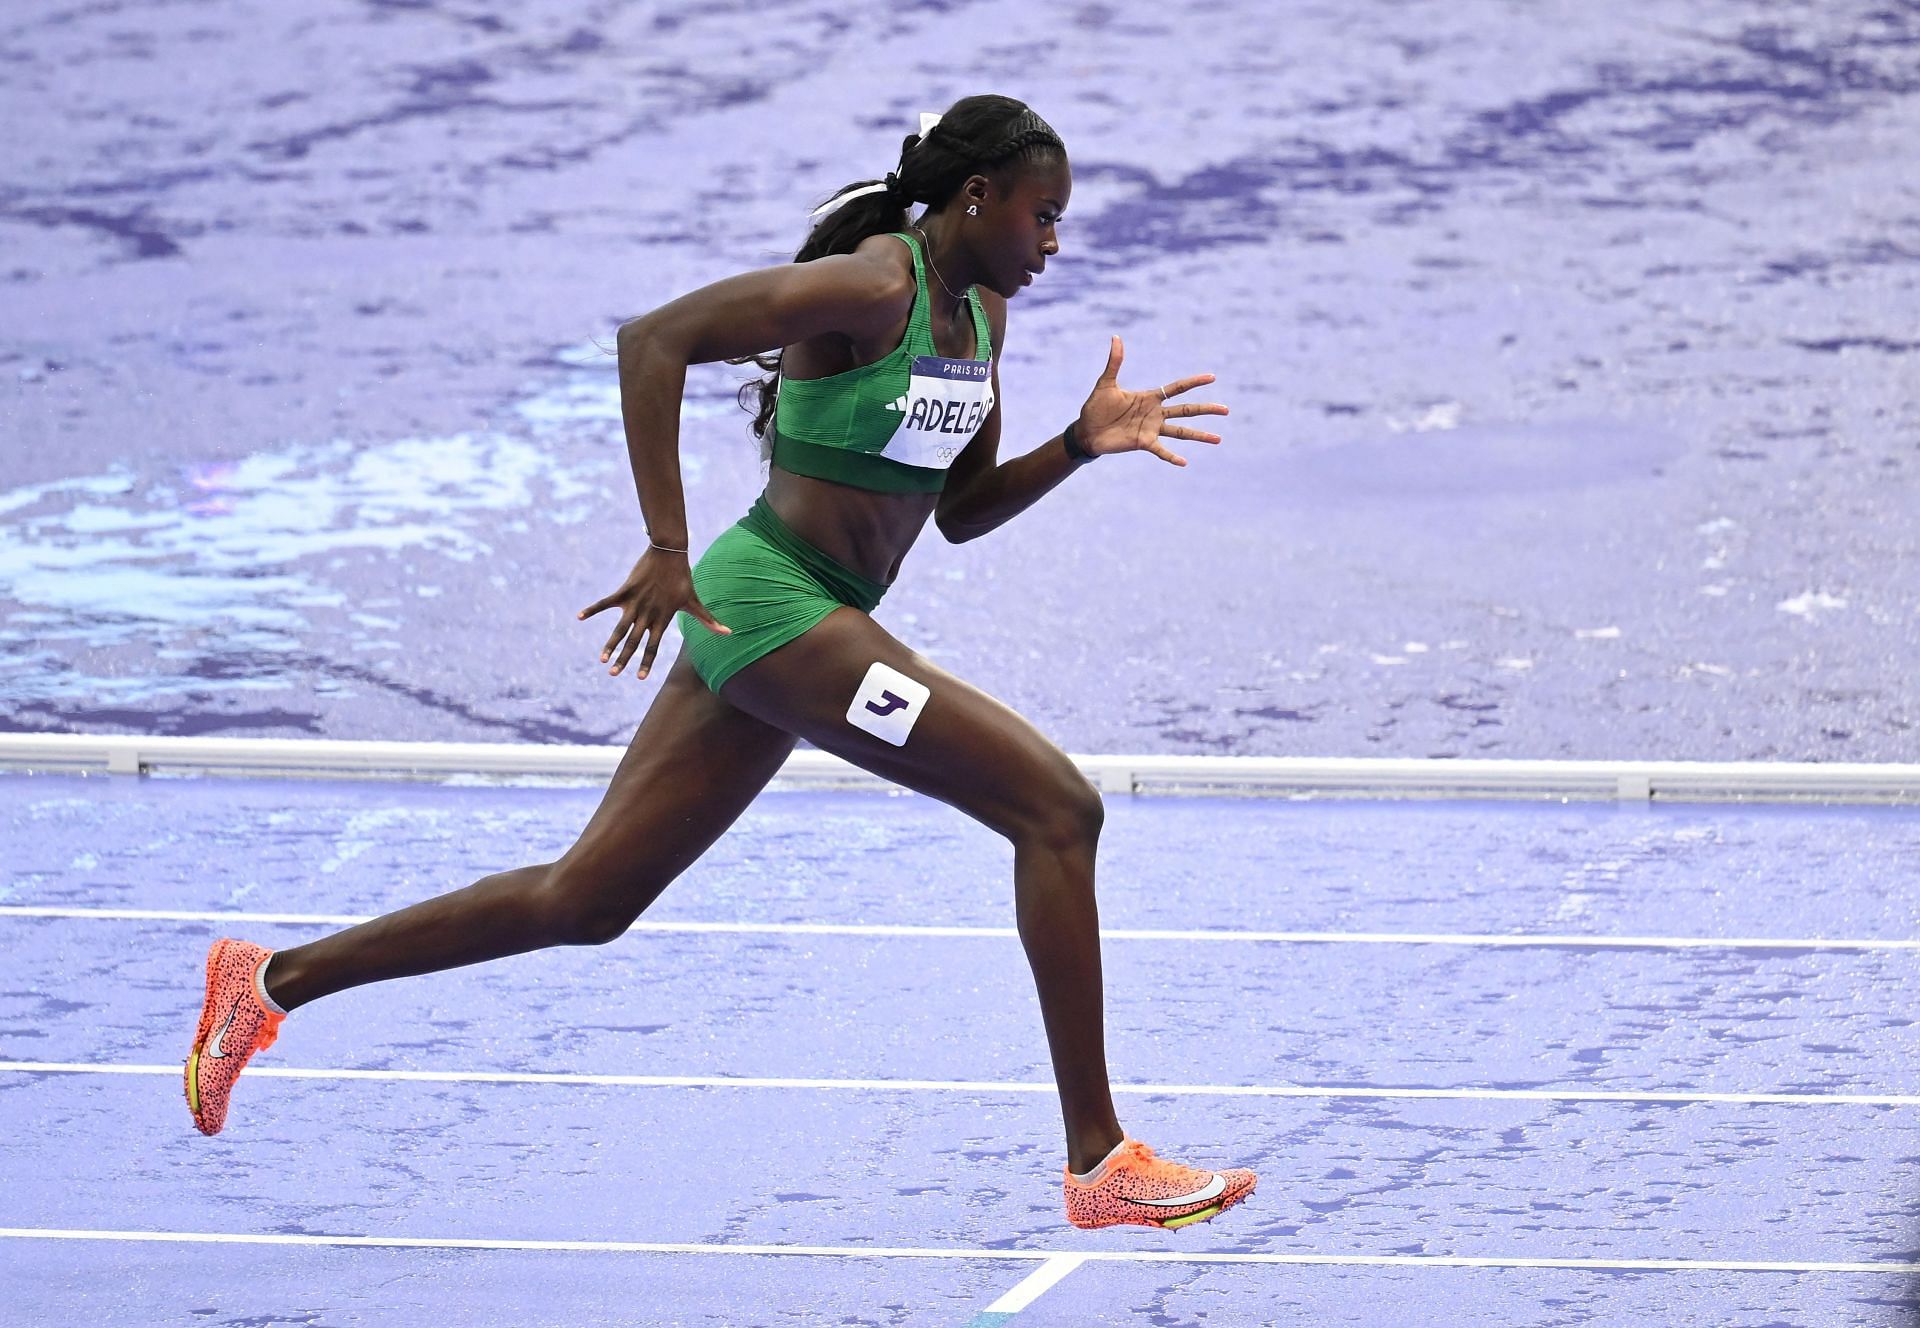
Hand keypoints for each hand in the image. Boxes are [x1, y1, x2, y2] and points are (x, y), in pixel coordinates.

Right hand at [577, 547, 730, 680]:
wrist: (670, 553)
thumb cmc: (683, 579)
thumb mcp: (695, 601)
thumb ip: (708, 620)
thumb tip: (729, 633)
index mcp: (662, 619)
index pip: (654, 645)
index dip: (647, 662)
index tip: (640, 678)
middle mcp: (647, 614)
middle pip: (634, 641)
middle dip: (624, 659)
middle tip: (613, 674)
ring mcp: (635, 603)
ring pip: (619, 628)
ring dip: (610, 644)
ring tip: (601, 659)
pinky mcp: (625, 591)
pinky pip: (605, 602)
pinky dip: (592, 609)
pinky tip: (578, 617)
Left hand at [1076, 334, 1227, 465]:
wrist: (1086, 431)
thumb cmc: (1096, 407)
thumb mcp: (1106, 383)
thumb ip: (1114, 362)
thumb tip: (1116, 337)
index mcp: (1150, 397)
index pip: (1177, 388)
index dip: (1194, 382)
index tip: (1212, 377)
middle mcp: (1155, 413)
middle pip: (1186, 410)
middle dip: (1206, 409)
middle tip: (1226, 410)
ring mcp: (1151, 429)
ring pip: (1181, 432)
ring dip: (1199, 435)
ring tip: (1218, 439)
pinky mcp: (1143, 443)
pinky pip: (1161, 450)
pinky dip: (1172, 457)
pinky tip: (1184, 462)